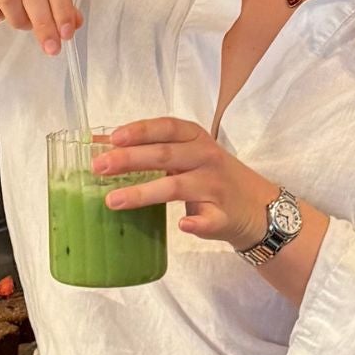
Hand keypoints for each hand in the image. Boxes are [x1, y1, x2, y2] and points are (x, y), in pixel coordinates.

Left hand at [89, 117, 277, 249]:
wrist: (255, 206)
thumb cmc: (210, 175)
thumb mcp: (185, 154)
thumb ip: (149, 148)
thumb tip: (100, 144)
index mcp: (196, 139)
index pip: (167, 128)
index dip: (140, 131)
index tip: (113, 137)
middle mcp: (206, 158)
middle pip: (165, 155)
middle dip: (130, 160)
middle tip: (98, 167)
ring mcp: (215, 187)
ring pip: (177, 187)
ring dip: (144, 193)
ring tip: (113, 201)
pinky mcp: (222, 216)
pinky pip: (208, 219)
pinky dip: (196, 223)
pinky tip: (182, 226)